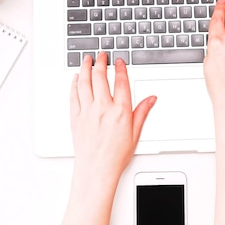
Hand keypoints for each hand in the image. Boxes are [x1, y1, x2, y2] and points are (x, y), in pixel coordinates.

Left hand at [70, 53, 155, 183]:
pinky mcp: (76, 117)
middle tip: (101, 55)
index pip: (120, 82)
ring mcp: (87, 112)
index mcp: (120, 111)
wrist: (96, 170)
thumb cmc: (115, 156)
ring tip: (87, 60)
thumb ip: (142, 113)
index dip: (120, 68)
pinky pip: (74, 95)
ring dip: (85, 68)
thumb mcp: (135, 134)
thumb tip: (151, 99)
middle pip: (100, 77)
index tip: (119, 61)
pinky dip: (74, 83)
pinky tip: (76, 78)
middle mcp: (103, 108)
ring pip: (84, 82)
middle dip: (101, 62)